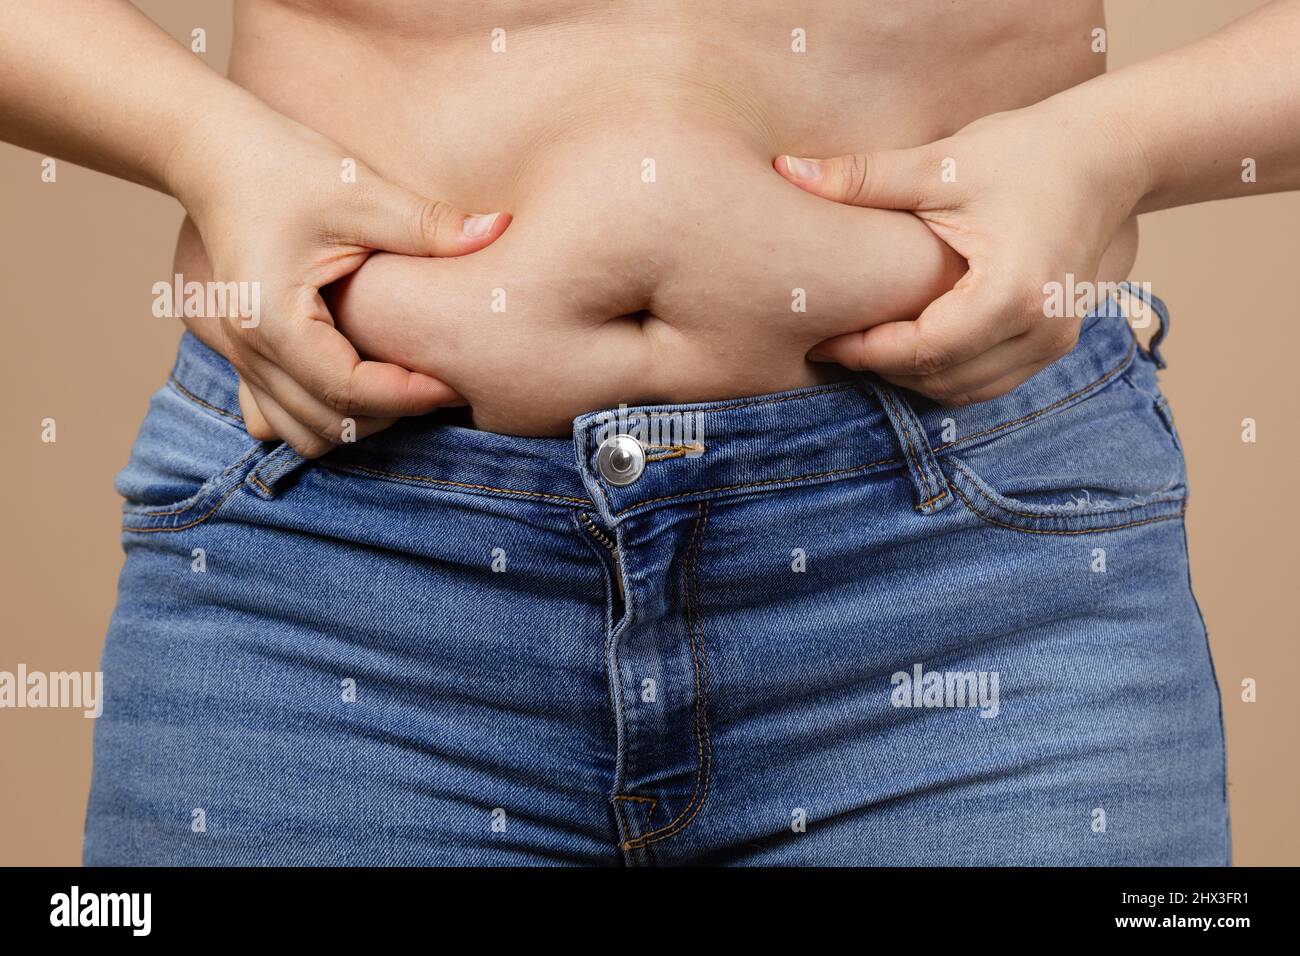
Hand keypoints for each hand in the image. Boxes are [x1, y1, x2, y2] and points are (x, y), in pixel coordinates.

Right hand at [166, 97, 509, 454]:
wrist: (212, 151)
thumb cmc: (284, 164)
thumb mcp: (362, 191)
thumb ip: (431, 224)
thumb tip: (501, 229)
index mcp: (274, 321)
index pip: (350, 392)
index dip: (411, 396)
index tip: (456, 382)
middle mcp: (249, 350)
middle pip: (328, 425)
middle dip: (391, 414)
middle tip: (440, 381)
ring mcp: (240, 358)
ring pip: (303, 434)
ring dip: (358, 421)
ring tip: (403, 383)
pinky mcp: (244, 355)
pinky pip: (280, 417)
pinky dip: (323, 414)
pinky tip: (362, 380)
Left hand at [775, 100, 1148, 404]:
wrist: (1110, 154)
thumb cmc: (1027, 151)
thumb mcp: (941, 163)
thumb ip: (863, 178)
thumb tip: (785, 170)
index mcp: (1012, 293)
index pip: (922, 351)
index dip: (865, 352)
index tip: (821, 341)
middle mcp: (1041, 330)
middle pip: (940, 379)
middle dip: (883, 367)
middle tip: (835, 343)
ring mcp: (1054, 342)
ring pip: (964, 391)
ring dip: (912, 377)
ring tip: (867, 346)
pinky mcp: (1055, 342)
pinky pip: (988, 382)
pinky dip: (945, 373)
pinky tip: (910, 345)